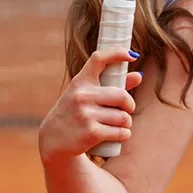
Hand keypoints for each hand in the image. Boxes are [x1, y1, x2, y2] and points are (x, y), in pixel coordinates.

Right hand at [38, 49, 141, 163]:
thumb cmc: (74, 112)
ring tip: (119, 124)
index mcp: (80, 82)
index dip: (117, 53)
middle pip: (122, 95)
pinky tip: (121, 133)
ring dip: (126, 122)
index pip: (99, 58)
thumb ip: (112, 85)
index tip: (132, 56)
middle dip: (129, 104)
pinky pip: (120, 131)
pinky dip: (125, 133)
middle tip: (128, 109)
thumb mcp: (86, 95)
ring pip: (123, 116)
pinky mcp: (91, 133)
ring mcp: (85, 114)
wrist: (52, 140)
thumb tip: (139, 76)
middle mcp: (82, 96)